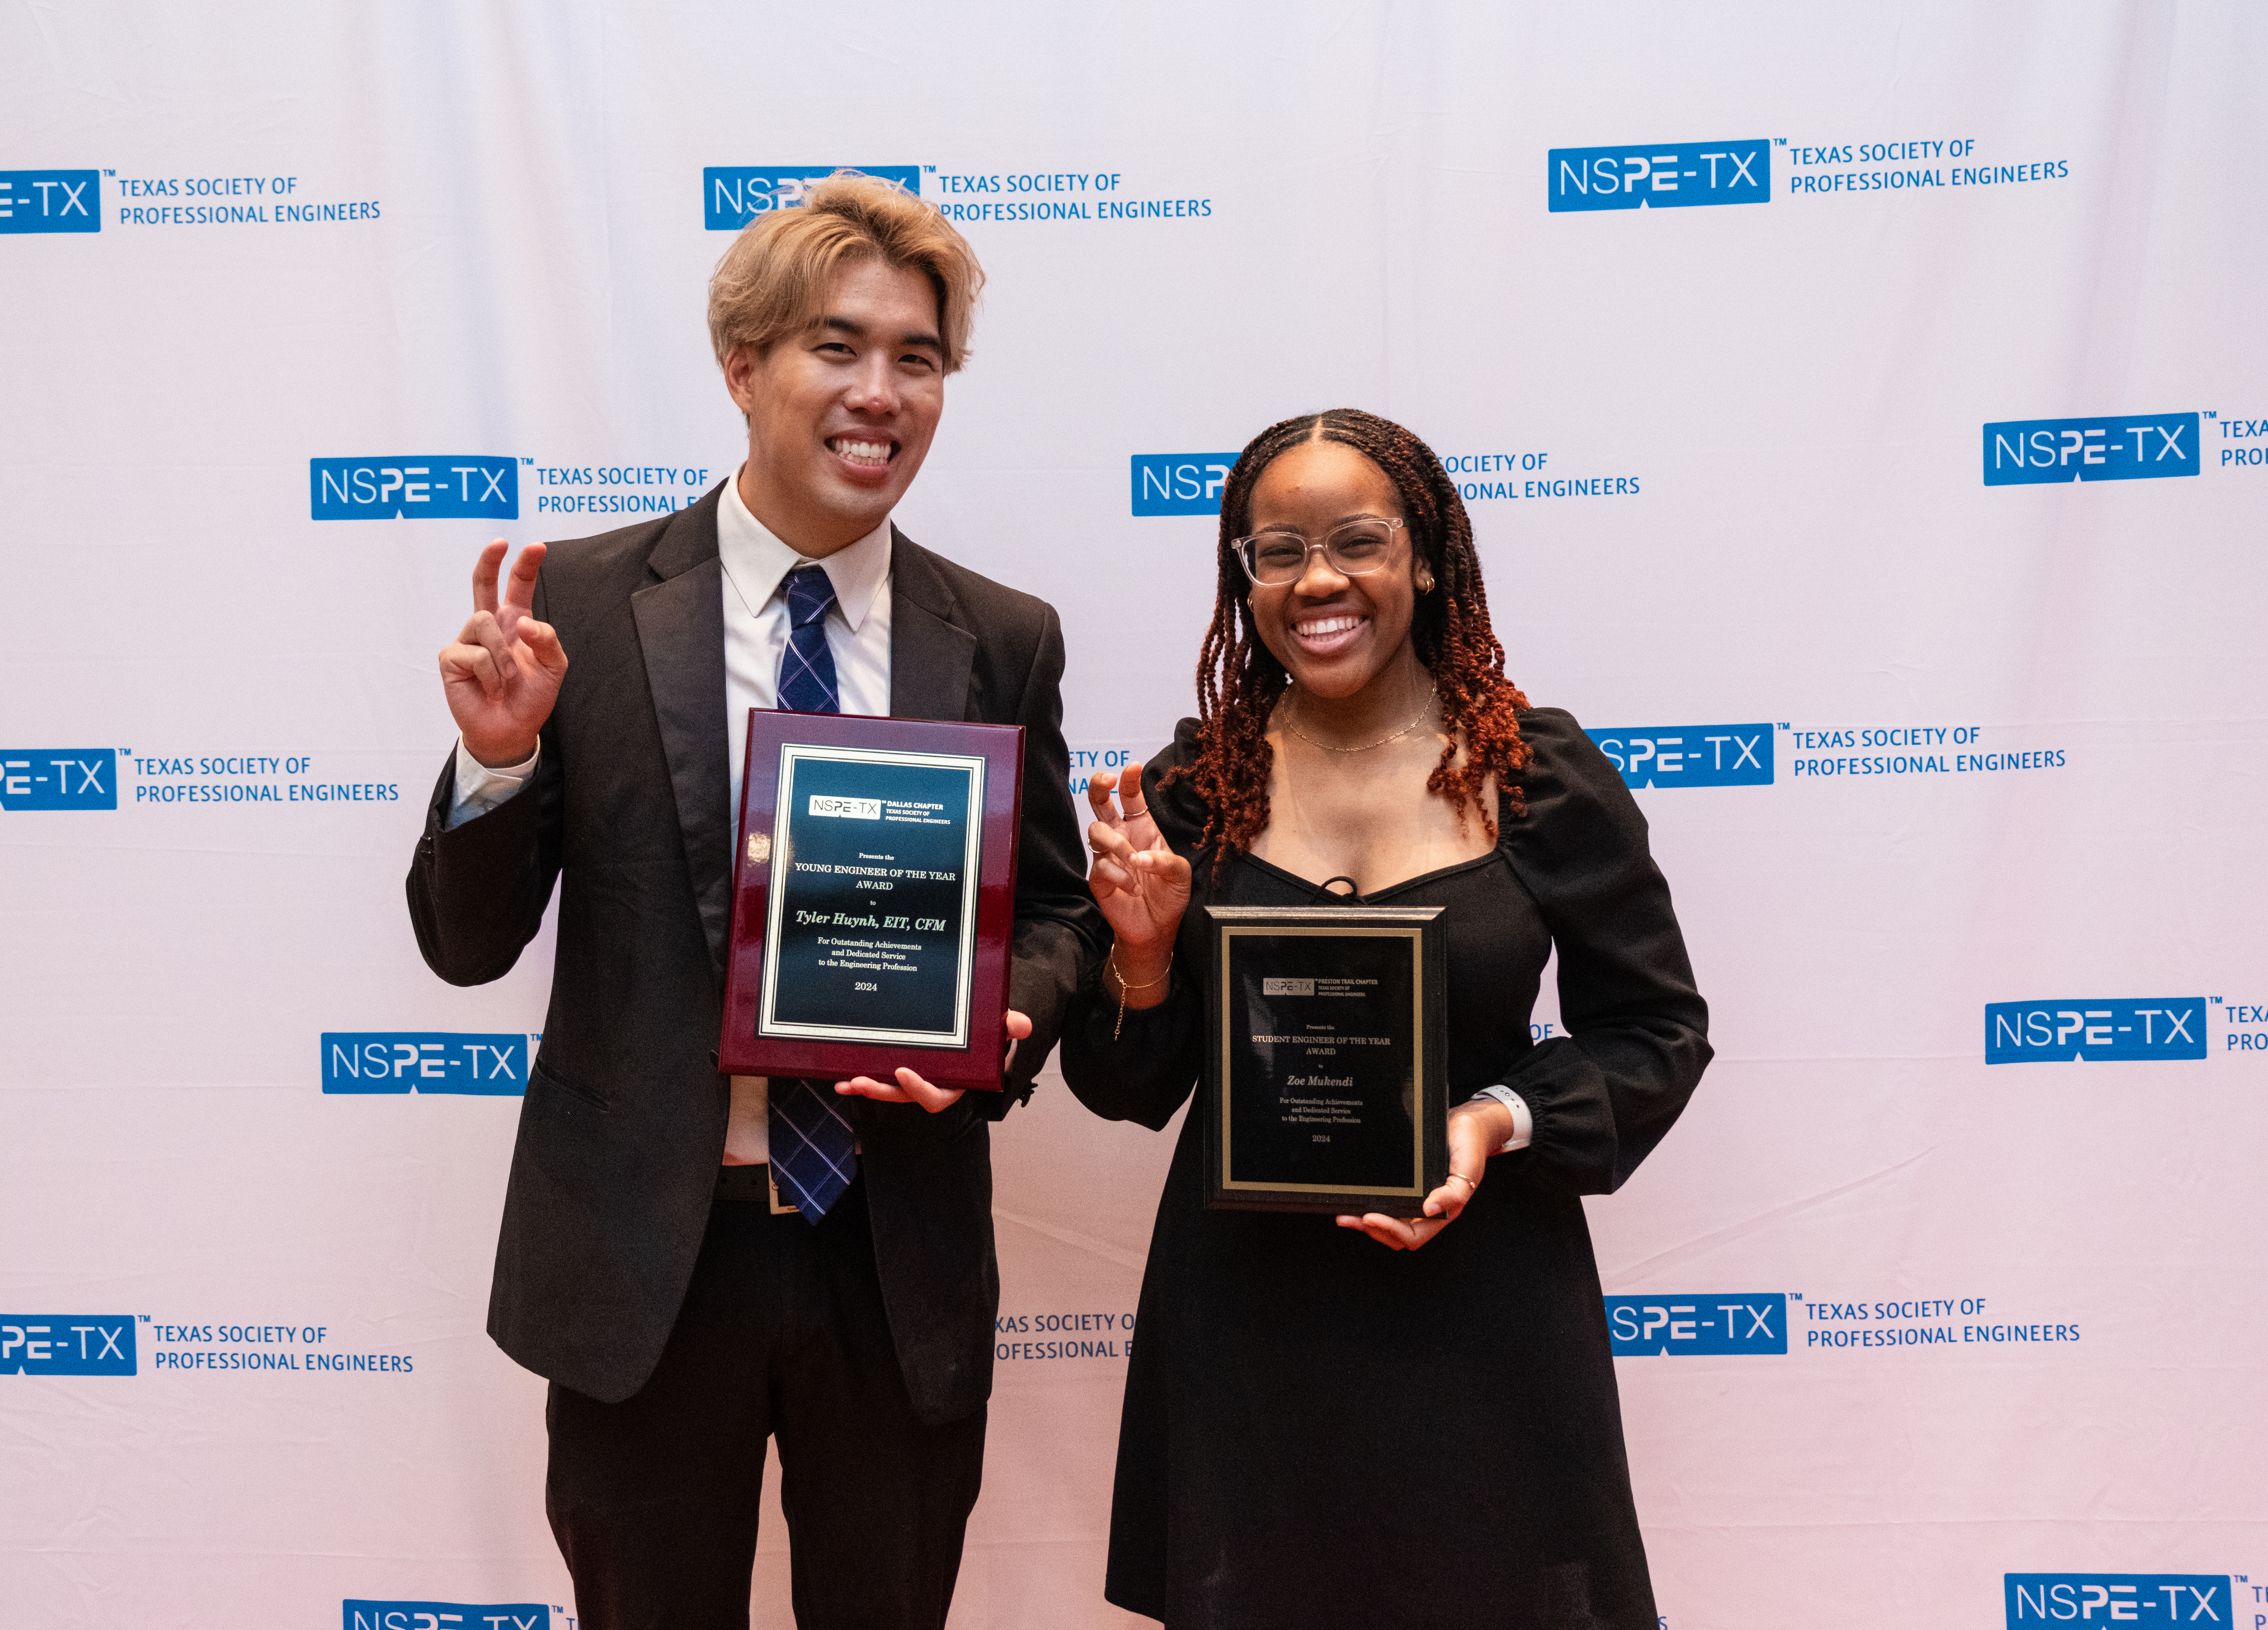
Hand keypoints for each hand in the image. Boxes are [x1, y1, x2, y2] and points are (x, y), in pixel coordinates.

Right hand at [439, 540, 567, 766]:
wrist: (512, 728)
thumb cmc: (531, 697)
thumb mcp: (553, 668)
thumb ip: (546, 640)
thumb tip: (522, 622)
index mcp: (515, 622)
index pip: (518, 586)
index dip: (525, 565)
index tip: (537, 546)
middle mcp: (489, 626)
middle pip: (483, 584)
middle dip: (489, 560)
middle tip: (499, 543)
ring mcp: (467, 640)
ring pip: (483, 620)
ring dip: (502, 654)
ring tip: (507, 679)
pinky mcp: (451, 658)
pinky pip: (474, 653)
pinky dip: (490, 673)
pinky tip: (491, 688)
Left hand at [834, 1010, 1031, 1112]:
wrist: (981, 1025)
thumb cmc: (991, 1031)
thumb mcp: (1002, 1027)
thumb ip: (1010, 1026)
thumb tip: (1021, 1025)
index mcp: (958, 1081)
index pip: (938, 1095)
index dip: (920, 1088)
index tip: (903, 1072)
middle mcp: (934, 1083)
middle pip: (905, 1096)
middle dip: (882, 1091)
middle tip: (859, 1081)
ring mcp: (917, 1076)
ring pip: (889, 1088)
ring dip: (866, 1085)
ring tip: (844, 1081)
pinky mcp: (901, 1066)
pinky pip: (881, 1074)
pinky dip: (862, 1073)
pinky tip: (841, 1072)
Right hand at [1085, 763, 1190, 993]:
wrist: (1157, 928)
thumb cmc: (1170, 896)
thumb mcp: (1181, 874)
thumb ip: (1166, 860)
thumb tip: (1140, 856)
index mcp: (1143, 828)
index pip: (1131, 797)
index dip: (1129, 781)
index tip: (1132, 767)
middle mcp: (1122, 836)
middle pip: (1101, 803)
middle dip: (1100, 786)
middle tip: (1107, 780)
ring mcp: (1108, 856)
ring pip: (1096, 830)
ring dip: (1116, 842)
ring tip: (1133, 860)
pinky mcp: (1098, 877)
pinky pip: (1100, 865)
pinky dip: (1117, 874)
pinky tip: (1131, 887)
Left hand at [1336, 1098, 1510, 1250]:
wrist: (1466, 1124)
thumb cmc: (1470, 1148)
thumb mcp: (1467, 1171)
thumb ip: (1453, 1194)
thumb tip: (1431, 1209)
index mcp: (1441, 1213)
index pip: (1413, 1236)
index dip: (1391, 1231)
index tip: (1370, 1217)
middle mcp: (1425, 1210)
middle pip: (1395, 1234)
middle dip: (1370, 1229)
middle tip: (1348, 1218)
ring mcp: (1414, 1198)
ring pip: (1388, 1220)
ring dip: (1365, 1221)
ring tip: (1345, 1213)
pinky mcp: (1405, 1184)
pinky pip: (1386, 1199)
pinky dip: (1370, 1202)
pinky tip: (1355, 1195)